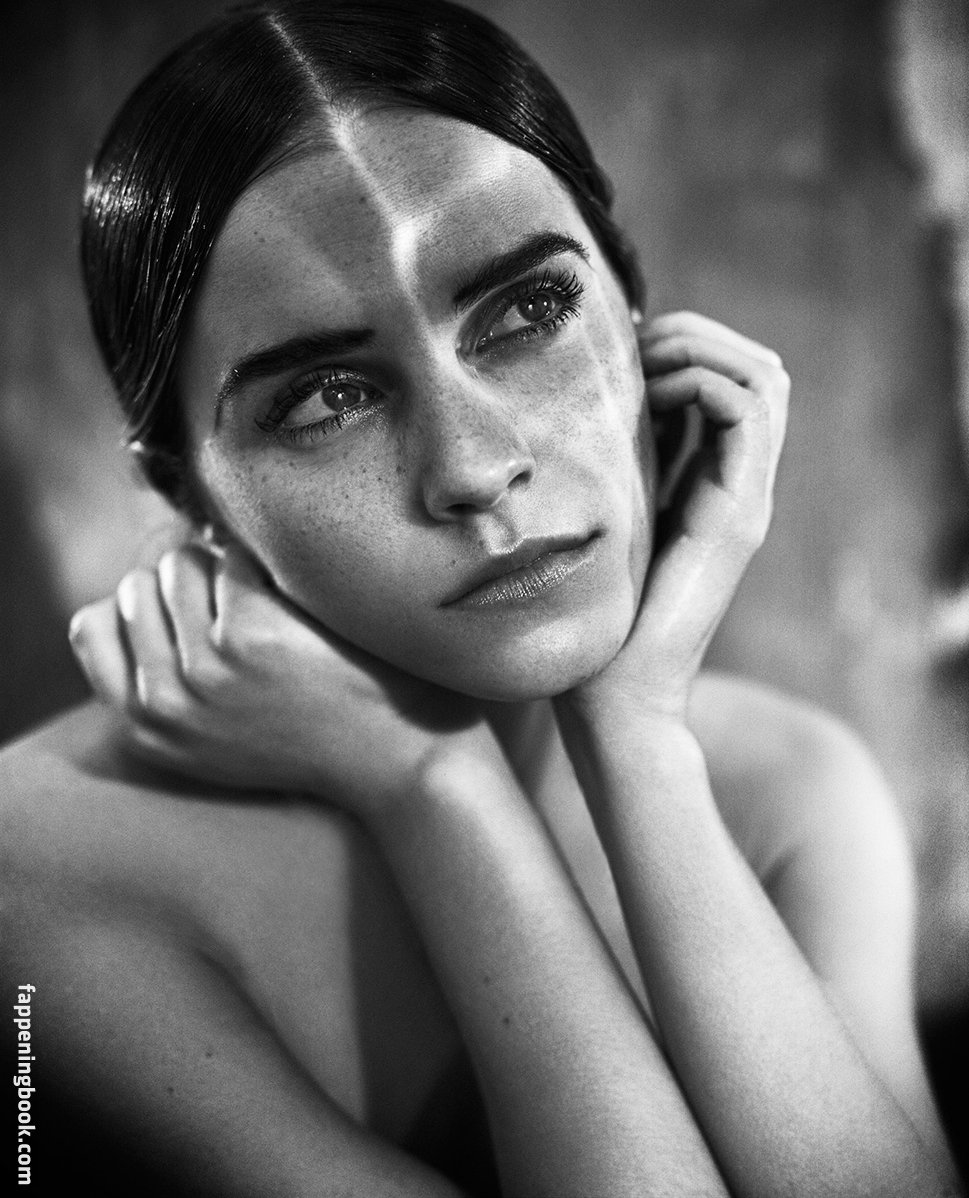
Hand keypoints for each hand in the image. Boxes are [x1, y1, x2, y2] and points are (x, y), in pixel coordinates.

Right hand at [68, 542, 492, 820]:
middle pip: (137, 587)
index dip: (141, 603)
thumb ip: (167, 683)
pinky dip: (265, 564)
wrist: (394, 759)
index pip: (92, 627)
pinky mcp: (249, 635)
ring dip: (223, 565)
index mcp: (146, 728)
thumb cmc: (313, 734)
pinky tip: (298, 600)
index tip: (188, 607)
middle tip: (241, 605)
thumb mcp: (215, 734)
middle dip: (187, 580)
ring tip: (271, 603)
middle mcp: (163, 703)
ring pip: (179, 563)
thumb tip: (135, 594)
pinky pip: (232, 559)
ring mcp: (204, 669)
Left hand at [567, 311, 787, 720]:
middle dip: (696, 336)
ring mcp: (744, 499)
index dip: (684, 346)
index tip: (621, 355)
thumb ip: (614, 473)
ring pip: (765, 380)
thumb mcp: (602, 521)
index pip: (732, 380)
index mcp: (711, 483)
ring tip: (645, 368)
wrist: (617, 693)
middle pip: (758, 369)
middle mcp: (738, 486)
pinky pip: (747, 413)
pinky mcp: (738, 517)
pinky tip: (652, 397)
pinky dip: (701, 382)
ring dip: (702, 351)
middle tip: (636, 350)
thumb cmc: (595, 617)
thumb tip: (586, 413)